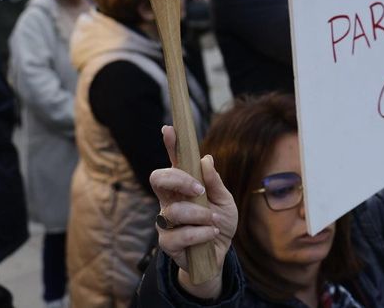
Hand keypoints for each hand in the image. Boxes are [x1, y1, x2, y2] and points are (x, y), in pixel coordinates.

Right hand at [149, 126, 238, 299]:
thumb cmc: (219, 223)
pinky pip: (179, 234)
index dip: (170, 145)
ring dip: (199, 215)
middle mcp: (170, 199)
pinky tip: (210, 234)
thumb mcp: (225, 200)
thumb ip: (215, 182)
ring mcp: (166, 220)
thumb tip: (206, 159)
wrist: (219, 255)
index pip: (174, 161)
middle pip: (158, 179)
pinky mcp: (167, 242)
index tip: (169, 128)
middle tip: (199, 189)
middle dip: (178, 180)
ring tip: (213, 221)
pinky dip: (199, 234)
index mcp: (184, 185)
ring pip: (173, 210)